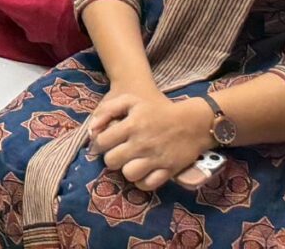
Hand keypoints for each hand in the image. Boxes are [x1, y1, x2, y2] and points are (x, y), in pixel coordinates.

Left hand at [86, 86, 211, 192]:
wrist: (192, 122)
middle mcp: (141, 144)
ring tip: (130, 163)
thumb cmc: (158, 110)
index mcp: (131, 125)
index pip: (102, 142)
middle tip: (118, 153)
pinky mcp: (168, 170)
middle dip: (112, 158)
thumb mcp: (131, 101)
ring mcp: (155, 159)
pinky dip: (142, 182)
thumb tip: (92, 129)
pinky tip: (143, 172)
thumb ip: (108, 110)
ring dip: (126, 170)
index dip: (99, 144)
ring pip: (128, 175)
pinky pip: (148, 185)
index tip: (105, 143)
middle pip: (112, 161)